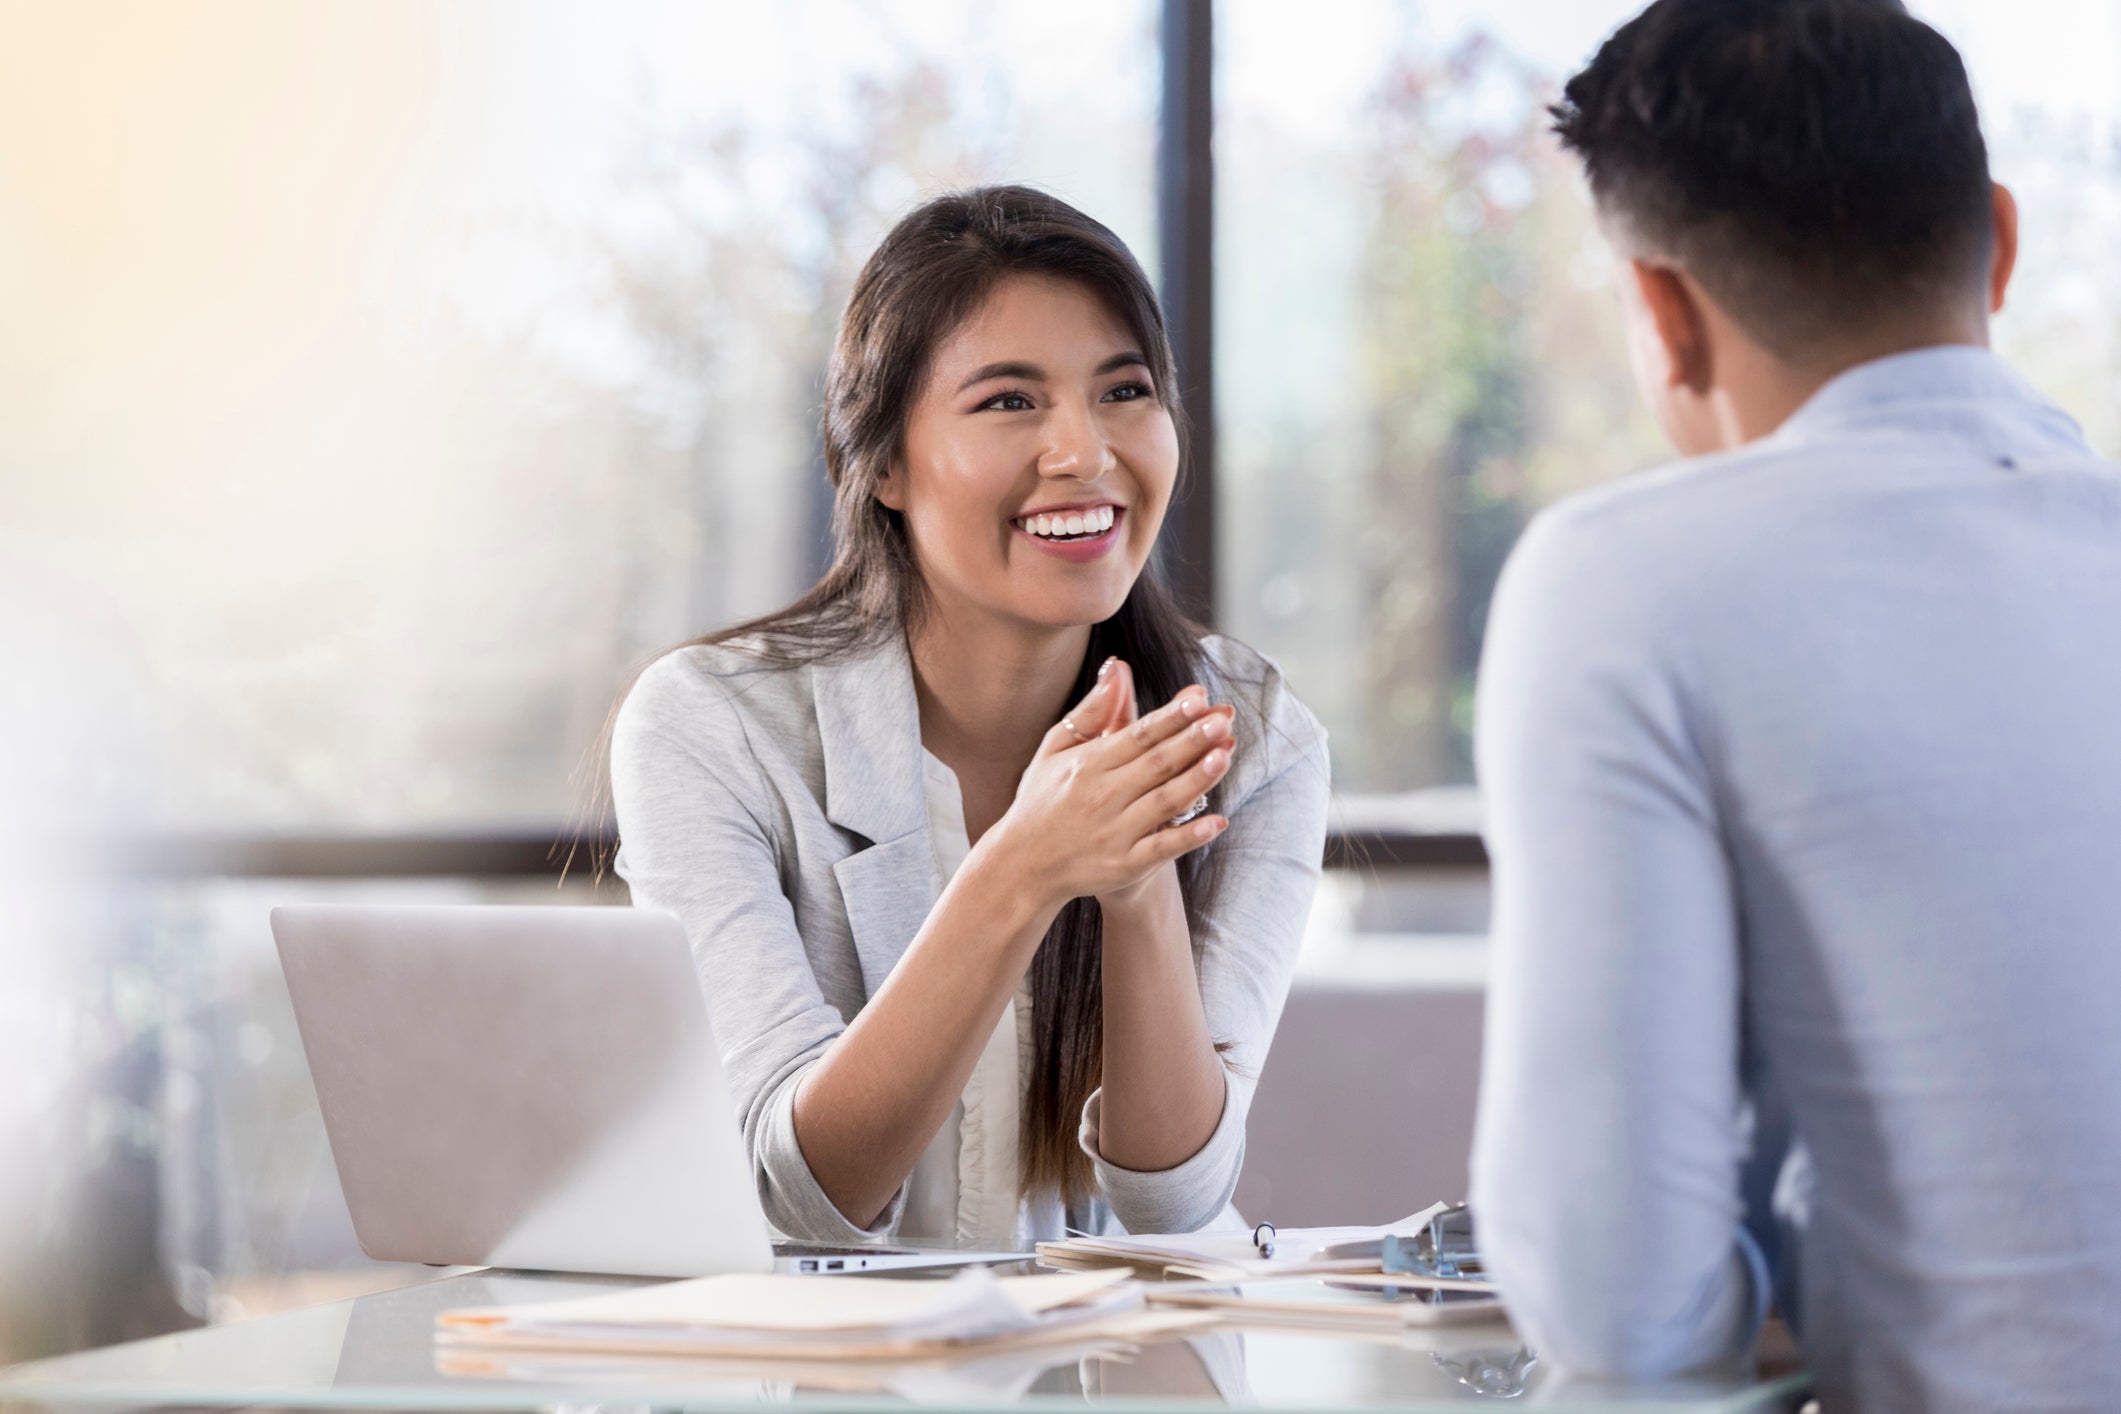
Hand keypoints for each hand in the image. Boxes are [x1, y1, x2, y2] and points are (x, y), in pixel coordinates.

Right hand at [980, 659, 1235, 909]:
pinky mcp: (1125, 865)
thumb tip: (1116, 668)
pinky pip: (1162, 849)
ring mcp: (1116, 832)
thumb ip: (1091, 712)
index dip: (1170, 717)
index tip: (1199, 698)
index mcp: (1089, 764)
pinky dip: (1190, 836)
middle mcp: (1103, 795)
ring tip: (1225, 755)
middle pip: (1156, 763)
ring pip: (1164, 801)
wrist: (1023, 865)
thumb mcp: (1055, 750)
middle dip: (1192, 740)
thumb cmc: (1042, 800)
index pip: (1138, 735)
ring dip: (1196, 779)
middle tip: (1224, 720)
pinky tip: (1219, 822)